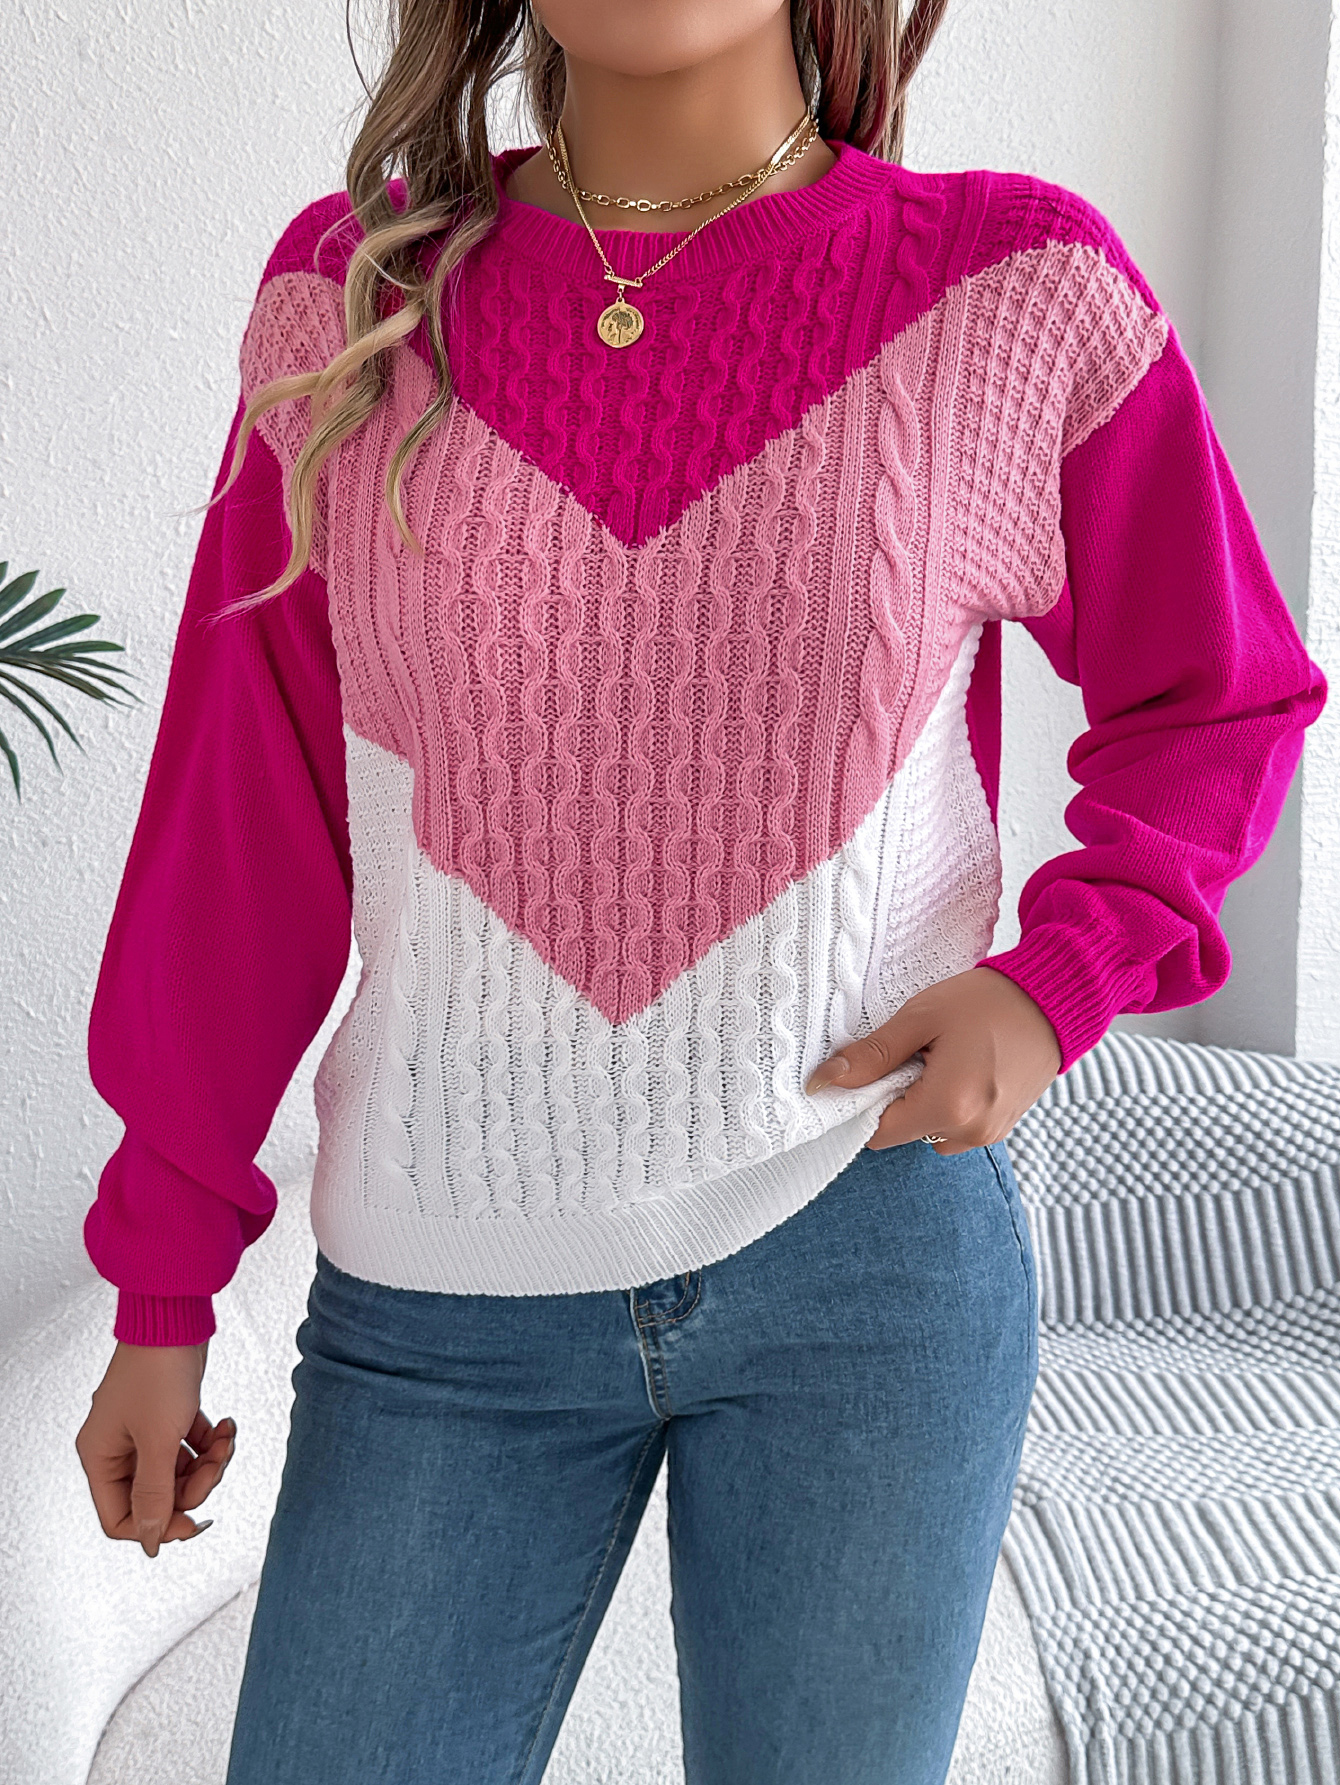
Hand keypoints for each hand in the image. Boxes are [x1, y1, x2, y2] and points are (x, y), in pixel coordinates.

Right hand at [75, 1338, 235, 1556]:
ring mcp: (143, 1432)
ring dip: (208, 1463)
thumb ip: (155, 1494)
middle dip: (194, 1486)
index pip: (120, 1518)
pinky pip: (190, 1447)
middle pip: (156, 1496)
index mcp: (101, 1458)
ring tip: (225, 1440)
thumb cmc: (158, 1371)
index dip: (157, 1525)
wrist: (174, 1317)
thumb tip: (150, 1540)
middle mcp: (117, 1448)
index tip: (193, 1521)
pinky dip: (211, 1441)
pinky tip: (227, 1426)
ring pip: (178, 1472)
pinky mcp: (167, 1416)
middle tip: (216, 1465)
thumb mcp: (158, 1441)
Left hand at [804, 966, 1061, 1153]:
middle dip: (896, 1097)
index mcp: (948, 1106)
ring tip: (941, 1058)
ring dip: (923, 1102)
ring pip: (929, 1131)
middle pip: (903, 1132)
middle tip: (914, 1052)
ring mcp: (991, 1133)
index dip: (863, 1102)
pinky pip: (956, 1127)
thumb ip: (871, 1056)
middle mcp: (971, 1131)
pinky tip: (961, 1066)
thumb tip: (823, 1083)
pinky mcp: (1002, 1126)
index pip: (877, 1132)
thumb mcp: (921, 1018)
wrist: (1055, 998)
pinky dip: (948, 1103)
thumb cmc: (989, 1001)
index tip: (872, 1068)